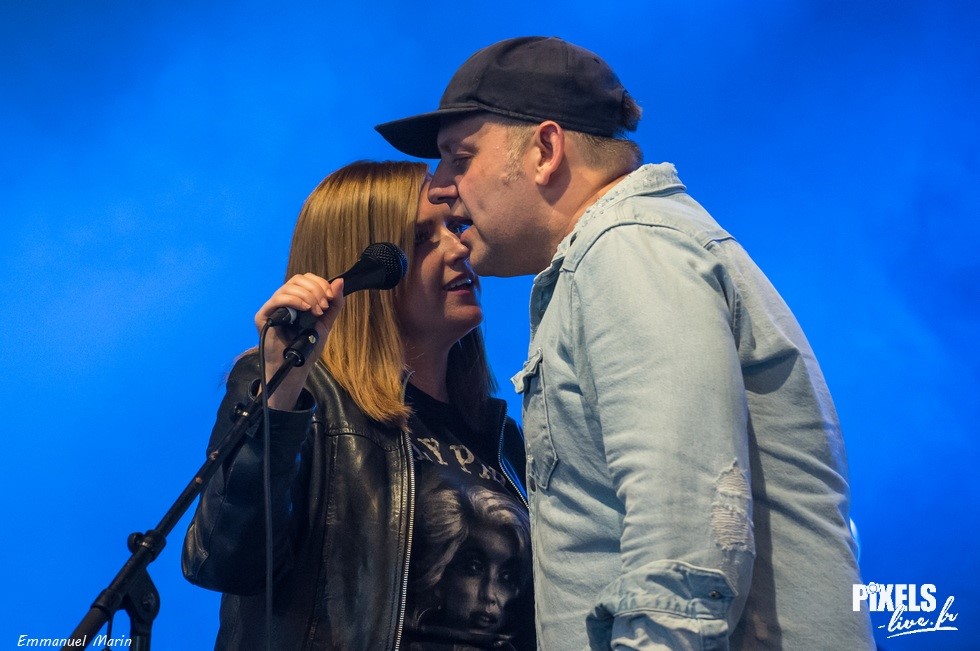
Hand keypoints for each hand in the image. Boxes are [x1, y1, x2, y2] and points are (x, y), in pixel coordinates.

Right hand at [253, 273, 344, 408]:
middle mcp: (283, 299)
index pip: (306, 279)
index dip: (320, 283)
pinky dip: (294, 300)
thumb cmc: (307, 345)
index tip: (330, 297)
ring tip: (315, 312)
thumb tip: (340, 281)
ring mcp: (272, 307)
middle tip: (323, 307)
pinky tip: (305, 309)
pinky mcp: (263, 315)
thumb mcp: (326, 322)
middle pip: (298, 279)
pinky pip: (277, 299)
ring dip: (307, 296)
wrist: (295, 366)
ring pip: (288, 287)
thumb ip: (334, 304)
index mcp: (296, 299)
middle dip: (315, 290)